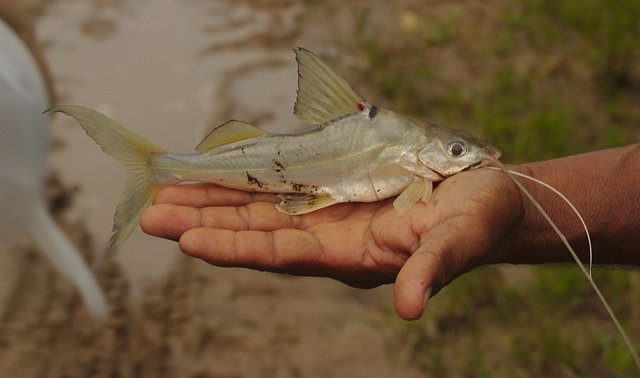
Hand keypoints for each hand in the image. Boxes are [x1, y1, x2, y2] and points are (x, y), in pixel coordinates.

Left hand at [140, 167, 522, 319]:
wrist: (485, 200)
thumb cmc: (477, 220)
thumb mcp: (459, 242)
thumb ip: (431, 271)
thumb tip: (412, 309)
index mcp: (355, 257)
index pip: (285, 255)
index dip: (238, 248)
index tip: (189, 241)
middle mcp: (331, 239)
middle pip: (258, 234)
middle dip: (206, 223)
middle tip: (151, 214)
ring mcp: (329, 215)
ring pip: (262, 210)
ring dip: (215, 203)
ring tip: (167, 196)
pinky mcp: (334, 191)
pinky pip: (282, 186)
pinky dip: (246, 183)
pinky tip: (216, 177)